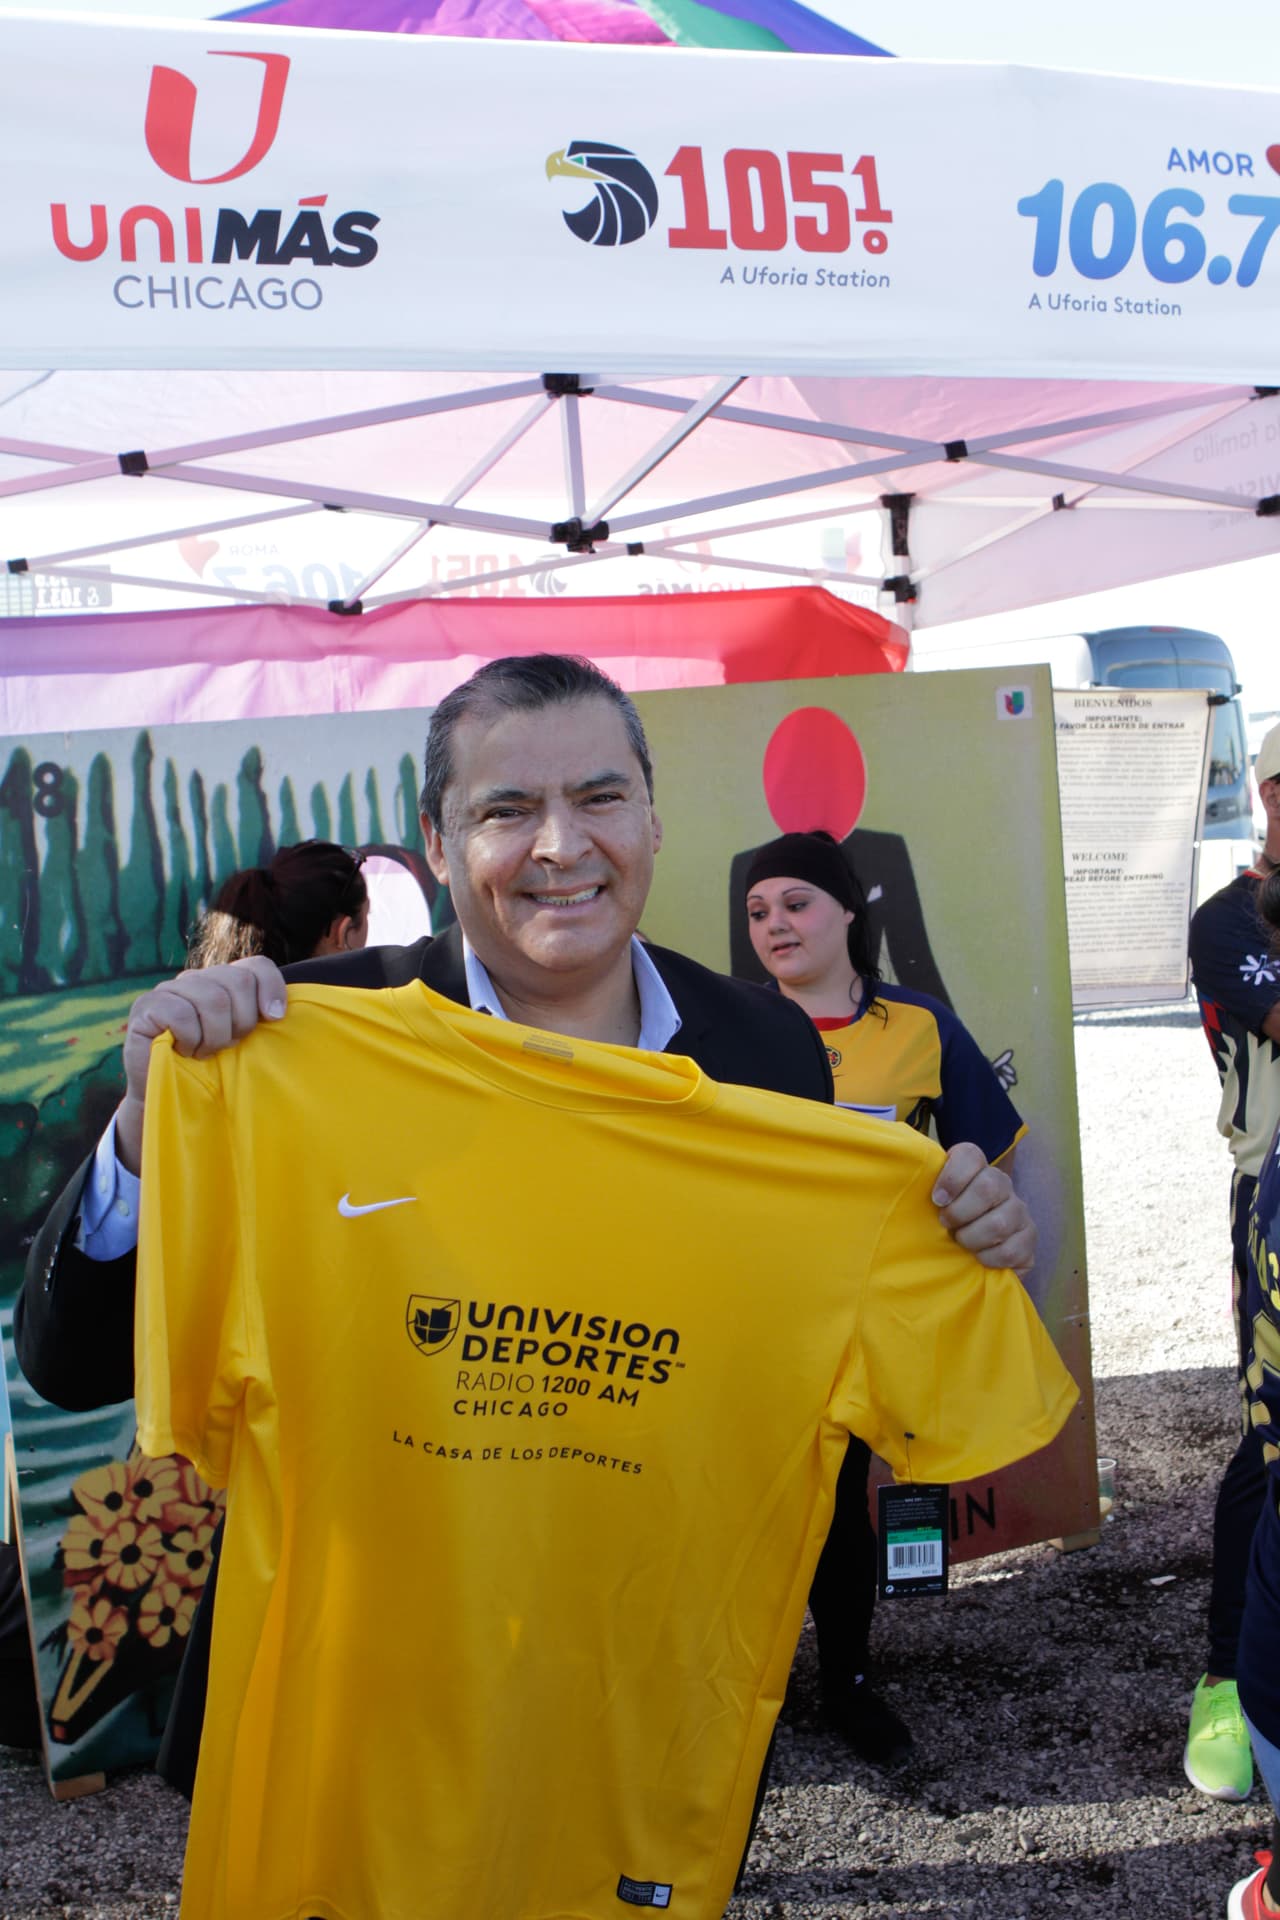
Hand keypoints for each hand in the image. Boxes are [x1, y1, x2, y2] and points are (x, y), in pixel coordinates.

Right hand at [115, 958, 287, 1173]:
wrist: (168, 1097)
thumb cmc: (210, 1071)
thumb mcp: (242, 1042)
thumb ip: (259, 1019)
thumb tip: (278, 1011)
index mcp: (221, 982)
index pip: (256, 966)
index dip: (271, 988)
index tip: (275, 1018)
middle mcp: (195, 979)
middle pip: (237, 981)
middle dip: (242, 1021)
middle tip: (228, 1045)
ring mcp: (168, 989)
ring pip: (212, 998)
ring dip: (215, 1036)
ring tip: (204, 1052)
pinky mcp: (146, 1006)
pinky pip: (181, 1014)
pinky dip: (190, 1039)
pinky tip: (183, 1052)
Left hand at [931, 1142, 1034, 1276]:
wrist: (973, 1251)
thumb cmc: (947, 1220)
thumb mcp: (933, 1199)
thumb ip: (921, 1183)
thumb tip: (902, 1166)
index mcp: (976, 1168)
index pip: (970, 1155)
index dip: (952, 1177)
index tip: (937, 1199)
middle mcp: (1002, 1185)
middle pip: (988, 1186)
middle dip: (960, 1212)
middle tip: (946, 1224)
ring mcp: (1019, 1211)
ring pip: (999, 1223)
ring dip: (972, 1238)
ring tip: (962, 1243)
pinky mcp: (1029, 1239)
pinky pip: (1010, 1250)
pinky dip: (988, 1258)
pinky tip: (978, 1258)